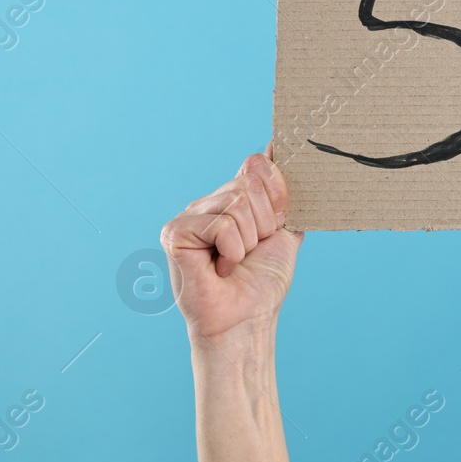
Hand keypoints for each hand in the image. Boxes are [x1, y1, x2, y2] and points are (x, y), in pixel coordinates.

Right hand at [160, 146, 302, 346]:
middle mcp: (208, 202)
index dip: (277, 192)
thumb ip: (285, 192)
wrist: (248, 318)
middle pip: (251, 183)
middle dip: (265, 222)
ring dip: (250, 240)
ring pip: (239, 202)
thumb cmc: (263, 280)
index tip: (277, 222)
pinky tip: (221, 268)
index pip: (258, 165)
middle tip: (252, 251)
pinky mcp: (175, 232)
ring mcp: (189, 215)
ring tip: (236, 260)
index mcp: (232, 198)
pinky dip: (233, 250)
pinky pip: (222, 225)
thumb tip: (281, 143)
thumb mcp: (285, 230)